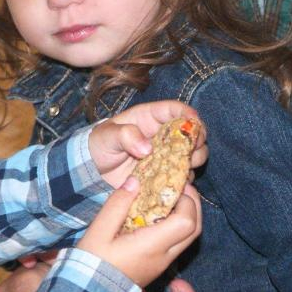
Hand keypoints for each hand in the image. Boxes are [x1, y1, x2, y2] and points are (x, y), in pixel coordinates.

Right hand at [77, 176, 201, 286]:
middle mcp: (164, 256)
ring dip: (187, 215)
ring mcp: (163, 264)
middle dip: (193, 205)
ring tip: (171, 198)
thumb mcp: (99, 230)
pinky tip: (160, 215)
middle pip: (194, 230)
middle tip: (180, 187)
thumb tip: (135, 181)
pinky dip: (178, 226)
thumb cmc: (92, 262)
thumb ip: (118, 204)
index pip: (186, 222)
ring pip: (189, 238)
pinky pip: (178, 244)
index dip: (187, 200)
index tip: (175, 184)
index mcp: (152, 246)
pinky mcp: (158, 266)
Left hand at [89, 100, 206, 188]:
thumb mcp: (108, 136)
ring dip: (195, 159)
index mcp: (151, 117)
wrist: (94, 171)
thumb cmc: (101, 145)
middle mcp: (163, 135)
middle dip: (197, 139)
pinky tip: (178, 182)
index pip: (175, 109)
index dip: (188, 113)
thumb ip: (126, 136)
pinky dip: (186, 179)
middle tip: (193, 150)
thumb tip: (147, 149)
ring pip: (193, 153)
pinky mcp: (166, 174)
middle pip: (192, 132)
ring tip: (185, 166)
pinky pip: (183, 175)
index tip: (194, 122)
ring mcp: (167, 155)